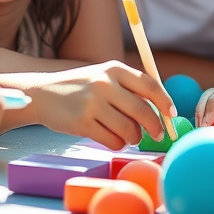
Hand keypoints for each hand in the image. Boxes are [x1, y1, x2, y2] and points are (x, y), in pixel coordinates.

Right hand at [25, 62, 173, 150]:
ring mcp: (92, 104)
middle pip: (143, 111)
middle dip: (155, 127)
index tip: (172, 114)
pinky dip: (117, 144)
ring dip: (134, 137)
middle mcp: (104, 84)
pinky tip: (111, 138)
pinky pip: (113, 141)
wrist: (42, 94)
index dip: (165, 102)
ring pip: (129, 130)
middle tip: (158, 135)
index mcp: (113, 69)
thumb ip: (129, 88)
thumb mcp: (102, 76)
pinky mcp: (82, 123)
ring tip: (129, 136)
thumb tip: (162, 109)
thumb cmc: (79, 88)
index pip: (149, 85)